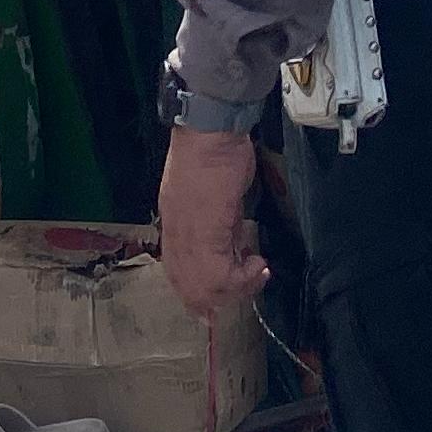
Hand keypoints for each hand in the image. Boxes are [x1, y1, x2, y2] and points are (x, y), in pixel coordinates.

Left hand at [152, 124, 268, 324]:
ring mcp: (187, 235)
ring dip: (235, 289)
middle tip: (246, 288)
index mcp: (172, 224)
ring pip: (204, 286)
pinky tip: (258, 263)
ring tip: (256, 272)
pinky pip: (220, 274)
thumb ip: (216, 223)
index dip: (196, 292)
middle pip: (188, 286)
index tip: (219, 300)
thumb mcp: (210, 195)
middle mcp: (174, 234)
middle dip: (217, 299)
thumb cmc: (212, 152)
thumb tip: (233, 246)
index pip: (177, 272)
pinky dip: (243, 278)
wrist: (210, 130)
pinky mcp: (206, 232)